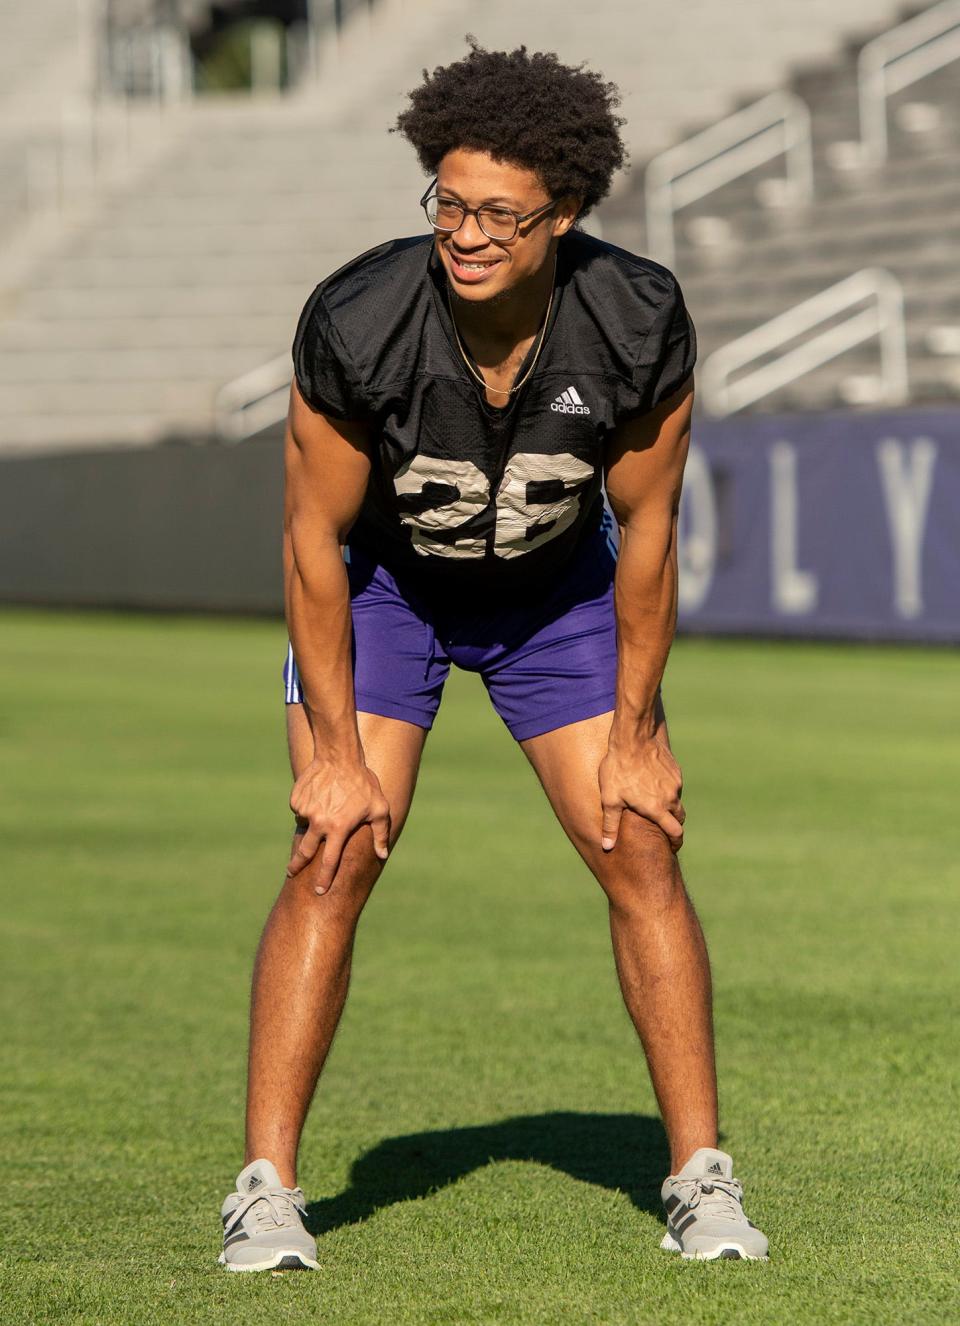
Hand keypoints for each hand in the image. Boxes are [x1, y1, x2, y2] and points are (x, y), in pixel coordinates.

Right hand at [286, 757, 390, 892]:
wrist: (338, 756)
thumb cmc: (363, 782)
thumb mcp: (380, 808)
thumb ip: (381, 833)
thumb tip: (382, 855)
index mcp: (339, 829)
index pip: (330, 861)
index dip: (324, 878)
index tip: (319, 892)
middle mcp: (319, 823)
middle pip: (304, 851)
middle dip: (297, 865)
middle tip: (291, 872)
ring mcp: (306, 811)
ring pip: (304, 824)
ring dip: (311, 822)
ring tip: (326, 804)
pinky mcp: (296, 799)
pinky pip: (300, 809)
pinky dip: (307, 806)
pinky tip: (319, 794)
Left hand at [598, 736, 684, 853]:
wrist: (633, 738)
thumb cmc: (618, 769)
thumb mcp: (610, 799)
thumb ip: (610, 825)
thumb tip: (607, 847)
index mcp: (657, 809)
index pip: (675, 832)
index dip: (676, 842)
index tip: (673, 847)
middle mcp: (670, 797)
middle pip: (679, 818)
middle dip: (674, 825)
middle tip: (664, 828)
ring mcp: (675, 782)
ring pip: (676, 800)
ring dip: (669, 805)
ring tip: (654, 803)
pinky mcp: (675, 769)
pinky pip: (674, 784)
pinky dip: (668, 788)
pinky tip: (654, 783)